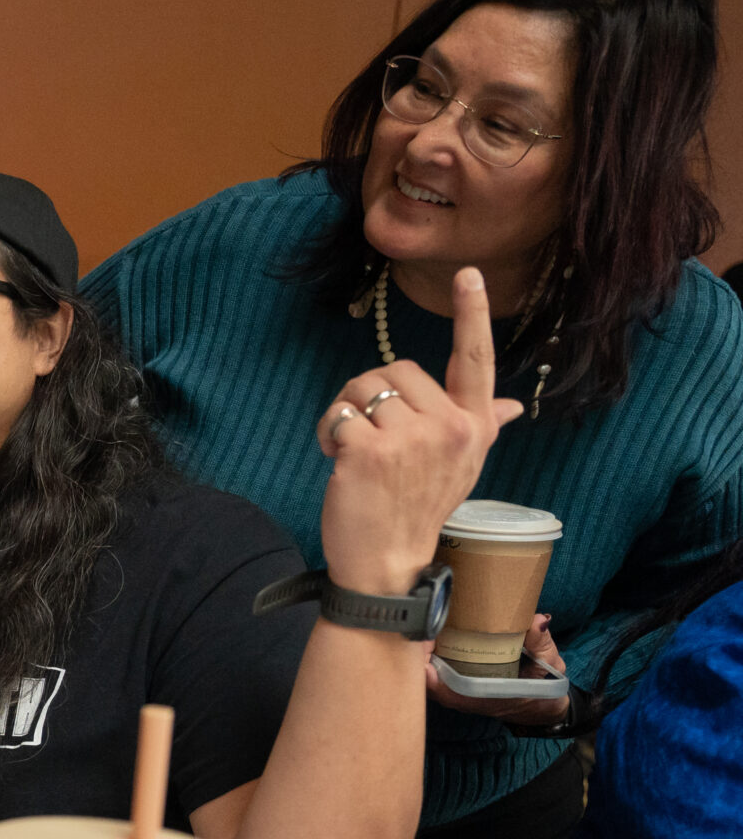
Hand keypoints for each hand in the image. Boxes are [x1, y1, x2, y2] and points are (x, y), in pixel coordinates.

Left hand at [315, 266, 522, 595]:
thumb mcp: (462, 466)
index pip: (476, 360)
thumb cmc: (418, 510)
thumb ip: (480, 425)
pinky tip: (334, 459)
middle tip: (369, 436)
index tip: (468, 275)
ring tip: (351, 450)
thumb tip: (511, 405)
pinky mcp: (371, 451)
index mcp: (473, 427)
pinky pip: (339, 414)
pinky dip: (327, 432)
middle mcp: (450, 428)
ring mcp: (411, 439)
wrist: (388, 563)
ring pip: (363, 388)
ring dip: (345, 413)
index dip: (472, 314)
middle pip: (397, 369)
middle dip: (372, 395)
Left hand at [428, 612, 572, 723]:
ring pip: (426, 673)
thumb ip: (542, 645)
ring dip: (420, 651)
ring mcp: (456, 690)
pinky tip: (429, 630)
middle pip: (425, 678)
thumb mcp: (549, 667)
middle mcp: (461, 696)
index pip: (442, 688)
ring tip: (420, 621)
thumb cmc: (542, 689)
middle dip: (417, 652)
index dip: (426, 667)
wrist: (540, 707)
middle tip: (418, 622)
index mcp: (480, 697)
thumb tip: (537, 621)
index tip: (424, 642)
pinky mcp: (455, 682)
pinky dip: (428, 652)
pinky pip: (433, 669)